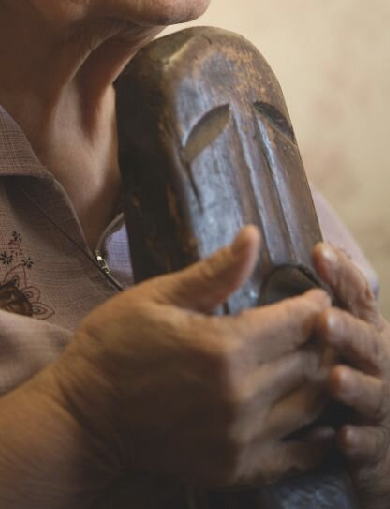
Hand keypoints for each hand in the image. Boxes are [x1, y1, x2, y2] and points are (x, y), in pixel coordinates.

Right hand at [50, 227, 332, 489]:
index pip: (294, 323)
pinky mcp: (234, 469)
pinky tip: (314, 420)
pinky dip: (313, 437)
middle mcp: (239, 397)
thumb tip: (253, 236)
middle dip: (321, 340)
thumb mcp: (158, 296)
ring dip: (320, 382)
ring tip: (316, 362)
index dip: (313, 306)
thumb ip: (214, 273)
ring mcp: (239, 438)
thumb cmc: (114, 345)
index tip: (318, 296)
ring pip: (310, 407)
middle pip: (308, 364)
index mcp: (222, 347)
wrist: (85, 417)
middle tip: (320, 326)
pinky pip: (295, 454)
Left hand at [313, 243, 389, 508]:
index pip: (358, 297)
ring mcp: (382, 406)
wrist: (389, 438)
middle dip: (348, 331)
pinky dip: (359, 441)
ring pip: (370, 394)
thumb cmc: (361, 373)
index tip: (319, 251)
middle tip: (324, 319)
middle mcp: (380, 364)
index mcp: (369, 331)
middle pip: (367, 344)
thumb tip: (315, 248)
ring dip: (354, 386)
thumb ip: (334, 298)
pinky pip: (370, 446)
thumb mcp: (351, 333)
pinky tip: (343, 437)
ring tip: (335, 378)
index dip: (342, 275)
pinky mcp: (378, 449)